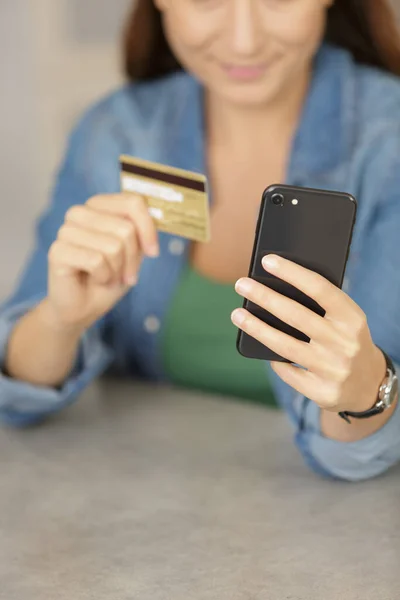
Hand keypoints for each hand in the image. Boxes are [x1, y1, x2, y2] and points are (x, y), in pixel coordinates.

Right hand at [46, 194, 157, 330]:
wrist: (84, 307)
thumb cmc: (110, 277)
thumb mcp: (133, 251)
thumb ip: (141, 231)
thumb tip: (155, 217)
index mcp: (99, 206)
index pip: (132, 202)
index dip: (148, 229)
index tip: (153, 252)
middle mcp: (80, 213)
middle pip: (126, 229)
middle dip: (132, 259)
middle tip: (124, 274)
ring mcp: (66, 230)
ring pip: (113, 246)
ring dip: (117, 270)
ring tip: (107, 277)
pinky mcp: (57, 251)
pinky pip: (97, 261)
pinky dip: (104, 277)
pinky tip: (95, 280)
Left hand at [232, 254, 385, 413]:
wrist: (369, 385)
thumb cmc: (346, 341)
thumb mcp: (346, 320)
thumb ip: (322, 307)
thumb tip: (275, 286)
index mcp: (352, 318)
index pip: (320, 289)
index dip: (292, 273)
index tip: (267, 261)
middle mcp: (345, 343)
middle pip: (295, 315)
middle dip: (264, 297)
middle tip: (241, 284)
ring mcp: (334, 369)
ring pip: (284, 345)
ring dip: (256, 328)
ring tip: (237, 314)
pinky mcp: (323, 392)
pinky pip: (287, 372)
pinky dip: (273, 359)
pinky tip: (260, 347)